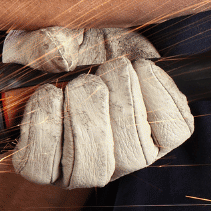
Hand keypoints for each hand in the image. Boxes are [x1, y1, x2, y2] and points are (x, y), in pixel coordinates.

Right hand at [3, 27, 193, 187]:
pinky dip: (161, 95)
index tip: (47, 92)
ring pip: (135, 155)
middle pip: (95, 168)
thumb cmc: (62, 50)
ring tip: (114, 69)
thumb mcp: (37, 41)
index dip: (44, 132)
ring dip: (124, 104)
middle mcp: (88, 166)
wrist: (97, 41)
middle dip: (88, 116)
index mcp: (45, 154)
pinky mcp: (163, 136)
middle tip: (85, 81)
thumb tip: (61, 57)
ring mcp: (129, 156)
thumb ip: (37, 47)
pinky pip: (173, 130)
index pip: (40, 169)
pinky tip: (142, 68)